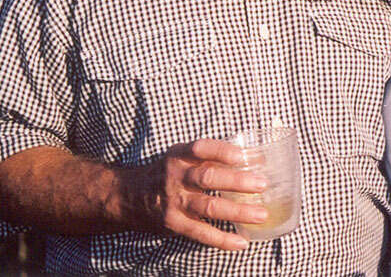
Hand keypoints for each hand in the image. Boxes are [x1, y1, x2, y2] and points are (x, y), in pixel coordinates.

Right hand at [116, 138, 268, 249]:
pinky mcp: (173, 224)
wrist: (128, 196)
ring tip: (261, 214)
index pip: (202, 148)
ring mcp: (174, 202)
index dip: (223, 151)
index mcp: (180, 155)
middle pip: (208, 177)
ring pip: (209, 206)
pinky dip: (222, 239)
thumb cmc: (166, 173)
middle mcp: (176, 177)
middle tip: (262, 184)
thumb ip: (211, 157)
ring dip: (238, 212)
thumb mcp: (181, 157)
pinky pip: (201, 232)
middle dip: (237, 181)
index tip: (245, 156)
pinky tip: (242, 242)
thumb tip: (256, 157)